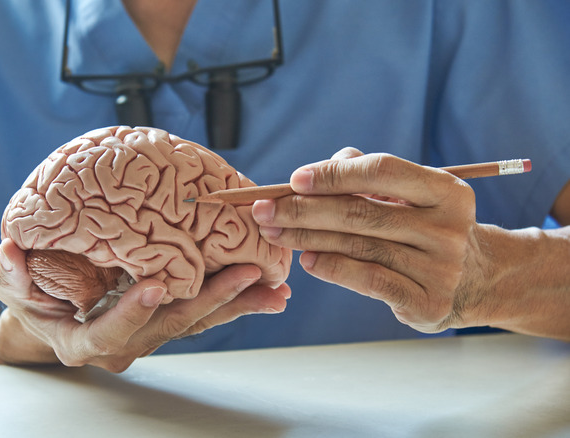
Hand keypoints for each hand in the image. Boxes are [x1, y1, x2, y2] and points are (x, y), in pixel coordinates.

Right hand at [0, 238, 289, 371]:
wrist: (49, 317)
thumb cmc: (30, 302)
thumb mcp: (13, 286)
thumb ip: (13, 271)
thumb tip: (11, 248)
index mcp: (86, 341)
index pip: (111, 331)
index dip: (132, 312)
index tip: (154, 287)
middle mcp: (124, 344)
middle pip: (170, 327)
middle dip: (210, 303)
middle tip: (246, 278)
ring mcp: (148, 334)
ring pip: (195, 323)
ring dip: (235, 306)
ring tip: (274, 291)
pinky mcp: (164, 319)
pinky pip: (200, 313)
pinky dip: (232, 301)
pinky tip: (265, 291)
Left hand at [252, 148, 488, 332]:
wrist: (475, 281)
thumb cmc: (425, 226)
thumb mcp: (412, 194)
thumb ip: (367, 173)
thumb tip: (320, 168)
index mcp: (446, 190)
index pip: (381, 171)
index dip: (334, 174)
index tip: (294, 179)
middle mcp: (447, 227)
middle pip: (361, 212)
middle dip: (304, 210)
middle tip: (265, 210)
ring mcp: (440, 268)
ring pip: (359, 247)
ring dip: (308, 238)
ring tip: (275, 233)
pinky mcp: (427, 302)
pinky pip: (369, 280)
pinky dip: (333, 268)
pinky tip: (308, 261)